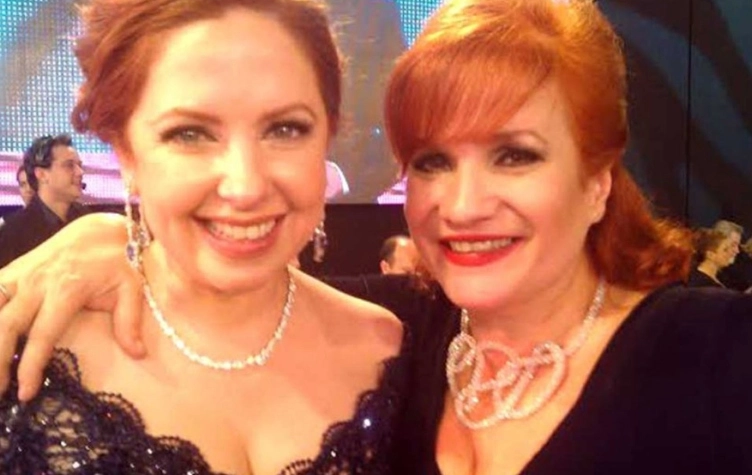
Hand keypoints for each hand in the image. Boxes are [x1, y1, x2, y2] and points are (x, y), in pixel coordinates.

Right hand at [0, 213, 145, 400]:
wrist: (102, 227)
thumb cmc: (120, 260)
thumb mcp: (132, 287)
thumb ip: (129, 321)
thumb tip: (138, 354)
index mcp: (66, 290)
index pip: (43, 334)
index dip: (31, 366)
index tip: (25, 394)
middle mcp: (37, 282)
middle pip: (6, 326)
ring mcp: (21, 273)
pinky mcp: (13, 268)